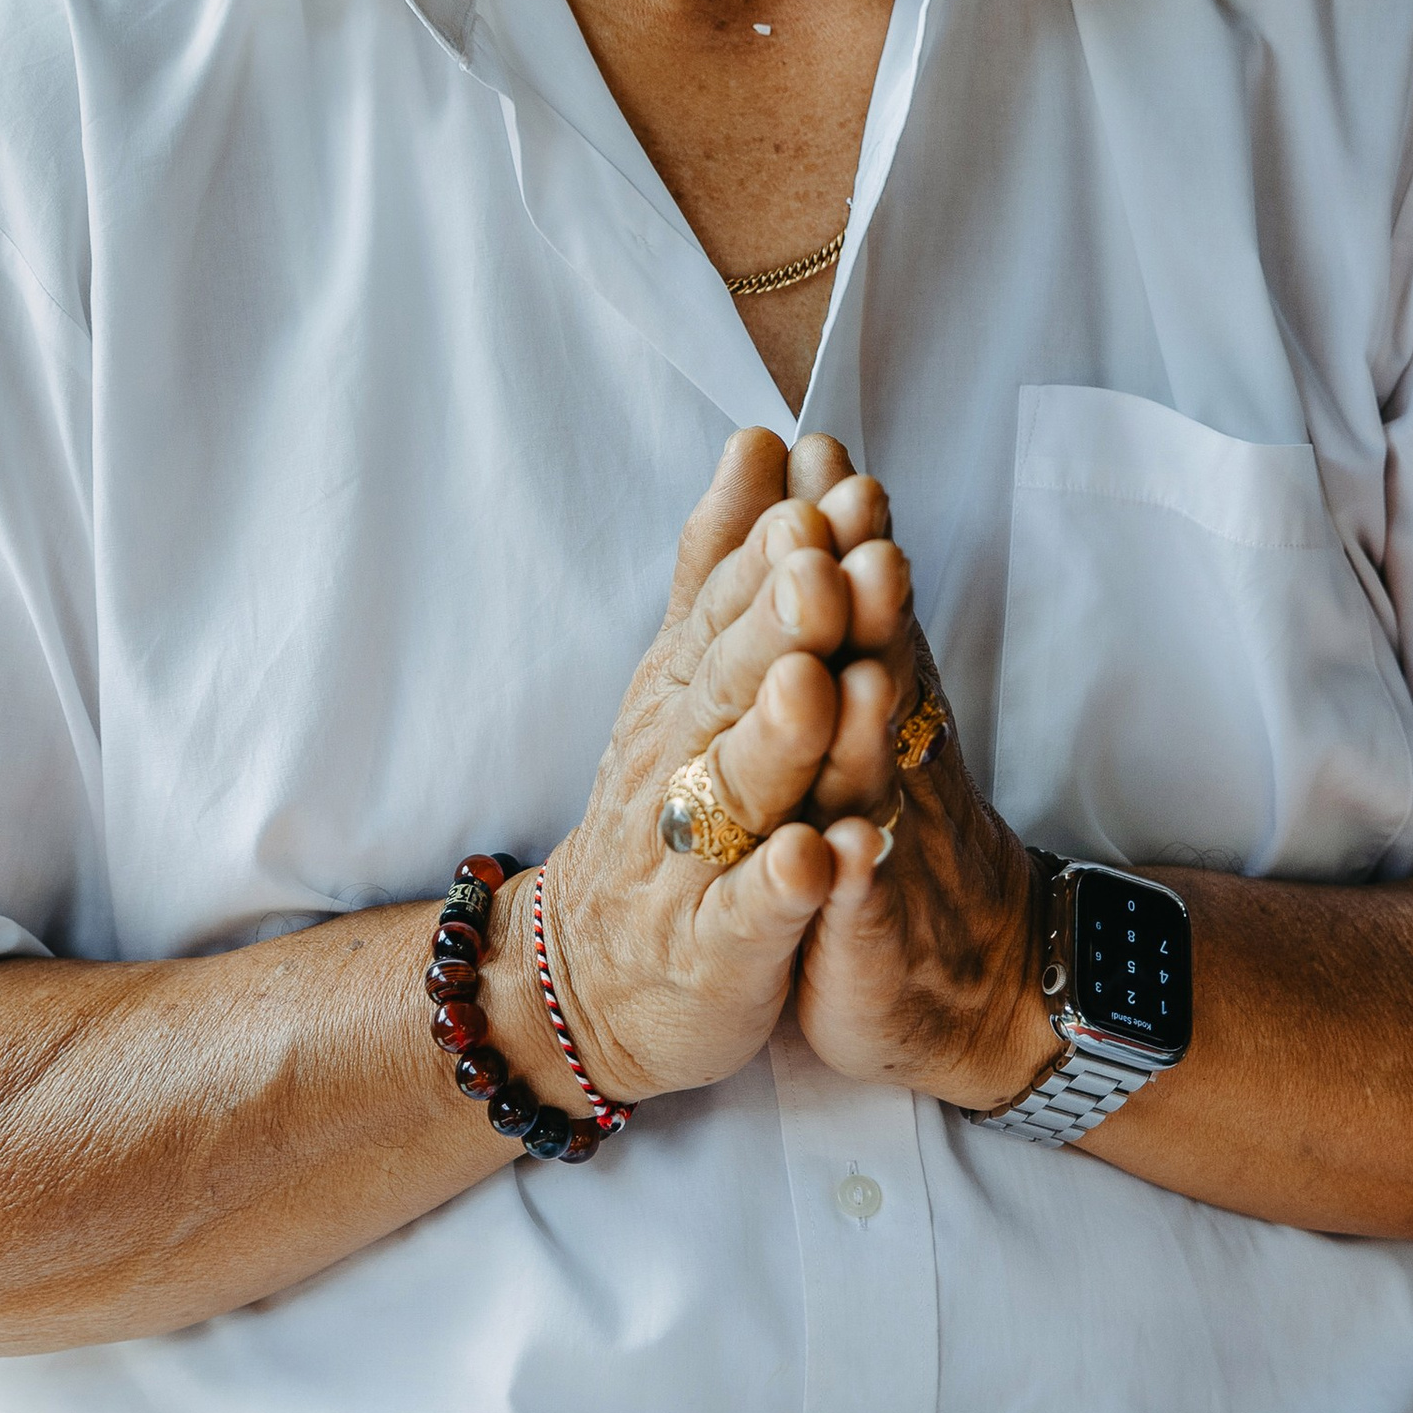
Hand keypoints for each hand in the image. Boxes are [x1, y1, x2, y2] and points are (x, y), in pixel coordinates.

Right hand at [518, 430, 908, 1107]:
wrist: (587, 974)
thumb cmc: (664, 803)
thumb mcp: (685, 674)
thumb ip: (724, 565)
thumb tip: (761, 438)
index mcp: (686, 691)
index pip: (730, 610)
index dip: (777, 554)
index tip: (825, 490)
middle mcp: (682, 762)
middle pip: (731, 685)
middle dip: (778, 623)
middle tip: (824, 563)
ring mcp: (693, 859)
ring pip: (739, 791)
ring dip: (779, 738)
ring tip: (818, 685)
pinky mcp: (713, 952)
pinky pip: (745, 916)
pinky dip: (781, 889)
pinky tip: (819, 858)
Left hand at [774, 446, 1056, 1114]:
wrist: (979, 978)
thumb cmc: (900, 827)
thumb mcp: (869, 703)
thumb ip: (845, 596)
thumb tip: (819, 468)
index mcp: (876, 699)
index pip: (858, 605)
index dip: (840, 534)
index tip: (821, 451)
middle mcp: (888, 758)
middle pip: (876, 668)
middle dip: (860, 597)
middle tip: (842, 517)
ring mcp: (886, 843)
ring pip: (871, 775)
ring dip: (863, 721)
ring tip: (849, 666)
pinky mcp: (871, 931)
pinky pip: (861, 900)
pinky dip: (851, 874)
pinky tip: (843, 850)